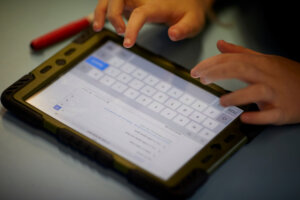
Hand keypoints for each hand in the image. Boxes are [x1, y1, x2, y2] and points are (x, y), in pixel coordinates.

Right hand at [93, 0, 212, 47]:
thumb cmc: (188, 11)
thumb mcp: (193, 22)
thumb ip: (184, 29)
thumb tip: (172, 34)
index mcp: (157, 5)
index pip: (140, 14)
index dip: (132, 28)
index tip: (128, 43)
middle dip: (112, 15)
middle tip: (119, 33)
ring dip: (101, 11)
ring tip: (98, 27)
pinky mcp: (131, 1)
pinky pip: (111, 1)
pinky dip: (102, 10)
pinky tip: (99, 21)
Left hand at [191, 40, 299, 124]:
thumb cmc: (286, 75)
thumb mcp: (264, 60)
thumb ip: (240, 53)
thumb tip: (220, 45)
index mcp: (261, 64)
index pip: (232, 60)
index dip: (212, 64)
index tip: (197, 71)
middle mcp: (268, 76)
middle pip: (241, 69)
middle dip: (218, 72)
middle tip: (201, 78)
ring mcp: (277, 94)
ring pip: (256, 92)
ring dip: (237, 97)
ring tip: (222, 102)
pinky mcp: (284, 111)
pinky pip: (270, 114)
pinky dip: (258, 116)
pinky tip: (244, 117)